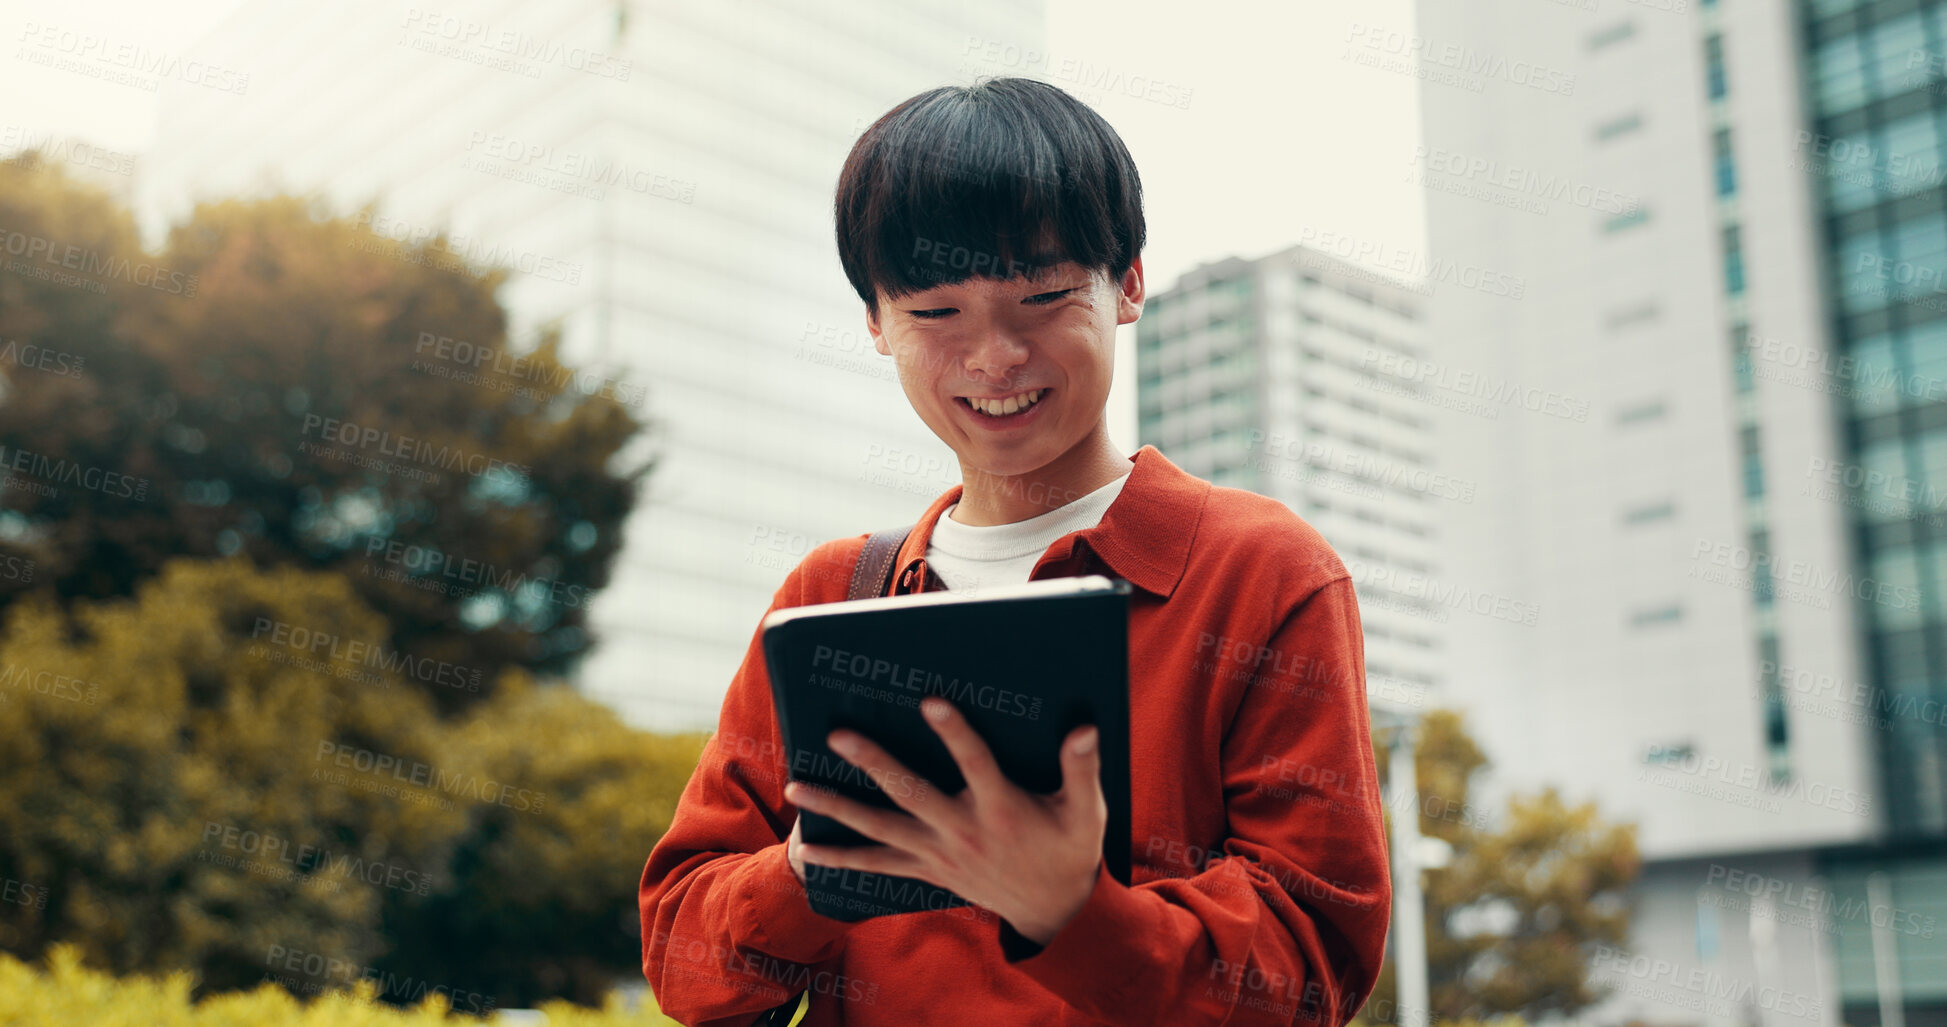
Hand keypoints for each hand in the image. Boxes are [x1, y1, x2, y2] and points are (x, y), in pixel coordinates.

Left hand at [783, 696, 1105, 945]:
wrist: (1053, 911)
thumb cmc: (1070, 849)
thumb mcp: (1086, 812)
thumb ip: (1082, 768)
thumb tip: (1084, 728)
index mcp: (1002, 808)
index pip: (976, 763)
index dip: (954, 732)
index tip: (929, 700)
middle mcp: (963, 831)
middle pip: (911, 793)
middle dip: (873, 763)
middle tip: (838, 734)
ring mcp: (939, 853)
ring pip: (880, 829)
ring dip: (837, 808)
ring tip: (797, 786)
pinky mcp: (927, 869)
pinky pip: (878, 865)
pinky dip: (842, 859)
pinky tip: (808, 849)